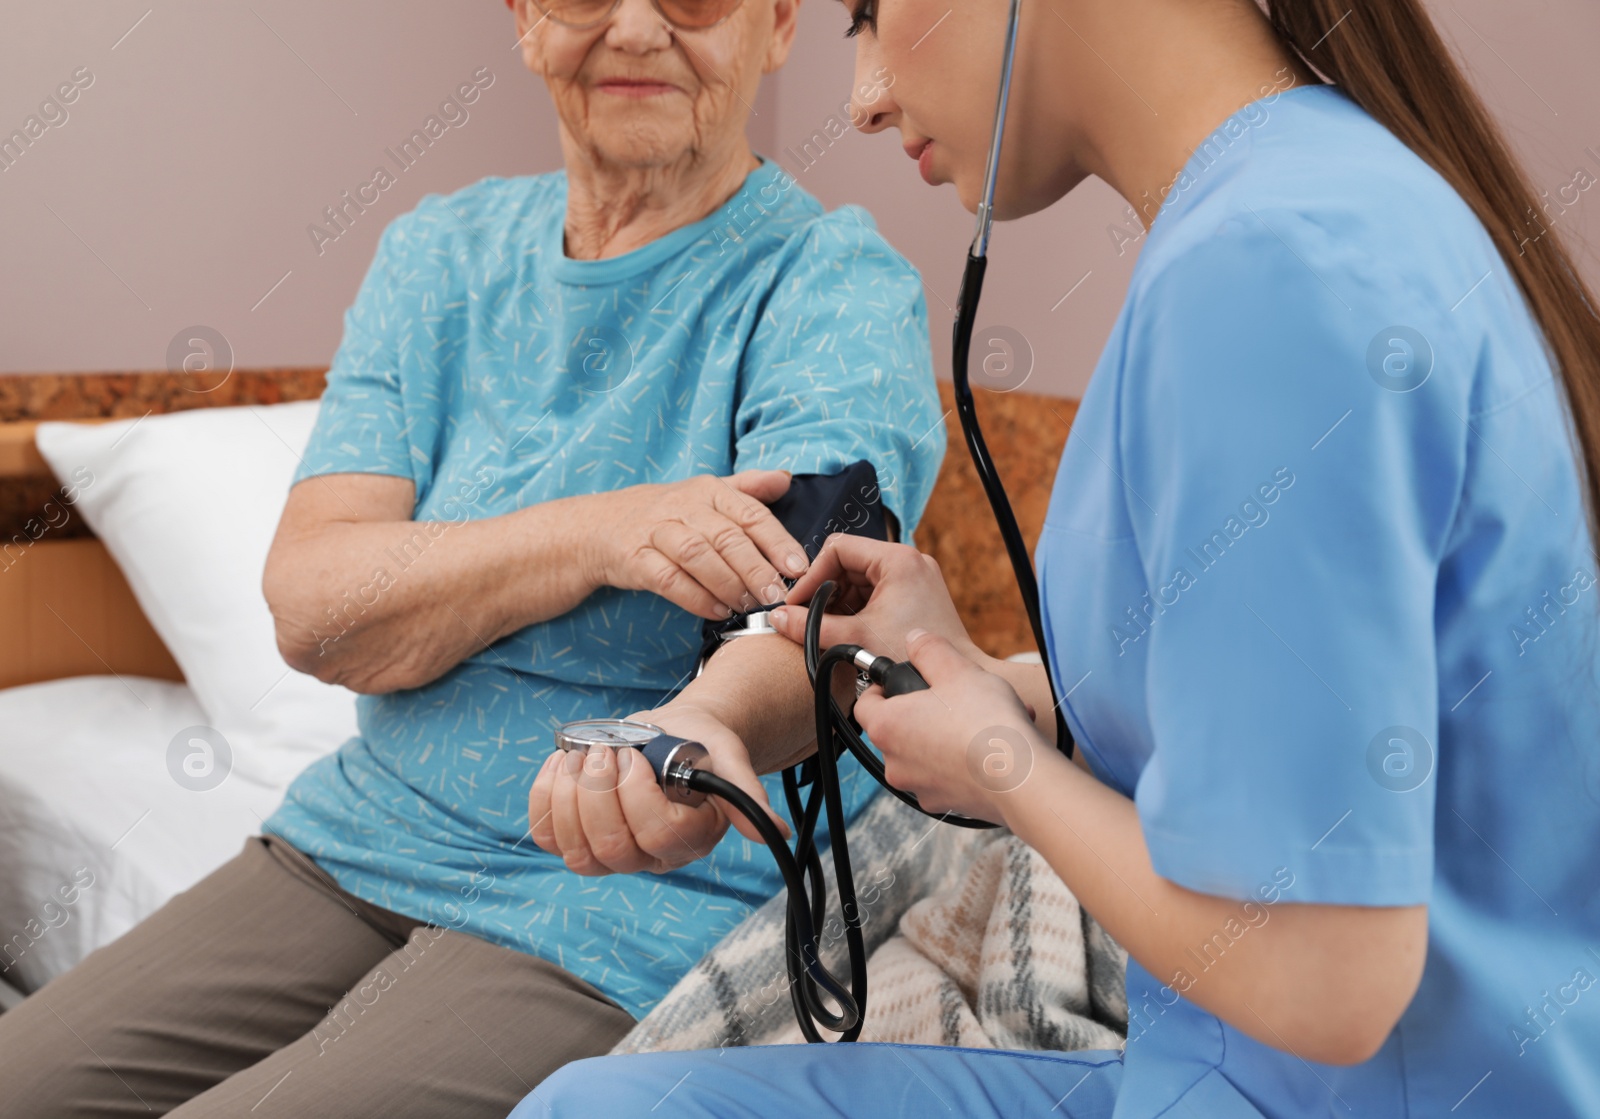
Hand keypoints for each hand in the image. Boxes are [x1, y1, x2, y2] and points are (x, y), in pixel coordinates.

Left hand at [528, 701, 788, 875]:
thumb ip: (746, 794)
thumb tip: (775, 833)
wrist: (673, 735)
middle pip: (612, 849)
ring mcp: (611, 853)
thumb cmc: (700, 745)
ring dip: (569, 796)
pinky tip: (561, 763)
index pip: (658, 836)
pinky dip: (544, 797)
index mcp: (690, 839)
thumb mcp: (727, 758)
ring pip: (576, 852)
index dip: (637, 796)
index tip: (635, 756)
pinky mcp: (576, 839)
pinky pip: (547, 836)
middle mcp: (650, 856)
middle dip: (598, 794)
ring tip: (582, 755)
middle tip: (605, 752)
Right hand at [584, 471, 809, 620]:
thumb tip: (786, 478)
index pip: (750, 513)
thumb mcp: (705, 494)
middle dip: (756, 568)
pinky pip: (667, 579)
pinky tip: (717, 611)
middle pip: (726, 537)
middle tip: (776, 595)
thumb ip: (747, 489)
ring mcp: (656, 531)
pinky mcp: (634, 558)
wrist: (600, 527)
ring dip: (727, 584)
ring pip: (698, 556)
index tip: (798, 567)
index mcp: (708, 490)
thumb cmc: (665, 514)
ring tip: (749, 606)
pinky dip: (694, 597)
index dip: (777, 541)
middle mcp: (683, 506)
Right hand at [768, 533, 982, 666]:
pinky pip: (874, 591)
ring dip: (839, 601)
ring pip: (859, 578)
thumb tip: (779, 618)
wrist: (950, 687)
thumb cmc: (914, 658)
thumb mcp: (855, 637)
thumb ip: (811, 626)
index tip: (798, 601)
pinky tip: (845, 630)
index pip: (838, 548)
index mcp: (897, 559)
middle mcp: (908, 561)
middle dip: (825, 590)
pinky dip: (855, 608)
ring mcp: (914, 577)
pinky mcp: (915, 594)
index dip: (812, 575)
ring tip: (826, 626)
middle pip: (848, 562)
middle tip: (807, 615)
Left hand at [852, 629, 1052, 824]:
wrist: (1020, 780)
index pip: (865, 703)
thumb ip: (929, 650)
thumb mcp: (956, 669)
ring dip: (952, 732)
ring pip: (928, 751)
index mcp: (887, 727)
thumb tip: (914, 639)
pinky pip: (949, 774)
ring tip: (989, 717)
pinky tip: (996, 744)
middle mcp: (895, 763)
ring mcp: (920, 787)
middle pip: (900, 728)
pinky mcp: (946, 803)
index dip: (882, 687)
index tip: (904, 680)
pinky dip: (965, 759)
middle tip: (957, 696)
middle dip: (927, 709)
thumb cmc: (985, 723)